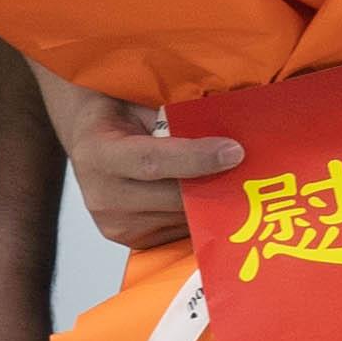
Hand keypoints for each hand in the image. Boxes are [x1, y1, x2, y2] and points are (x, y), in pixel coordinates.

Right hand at [51, 82, 238, 254]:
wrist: (88, 139)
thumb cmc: (118, 111)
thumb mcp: (140, 99)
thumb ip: (173, 113)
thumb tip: (224, 123)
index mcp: (98, 153)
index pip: (153, 161)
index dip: (196, 158)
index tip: (234, 152)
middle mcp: (102, 195)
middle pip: (173, 196)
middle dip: (216, 182)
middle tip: (253, 168)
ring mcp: (115, 224)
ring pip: (181, 216)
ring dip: (211, 200)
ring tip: (237, 179)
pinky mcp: (131, 241)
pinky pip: (178, 230)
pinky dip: (199, 214)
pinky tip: (213, 195)